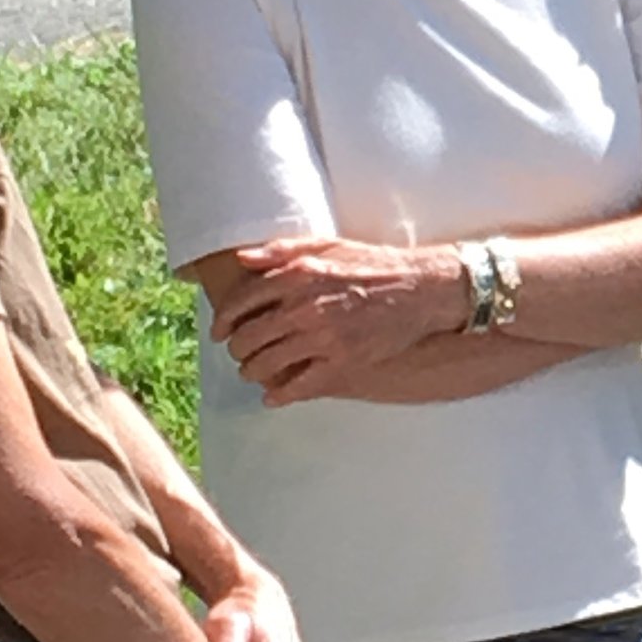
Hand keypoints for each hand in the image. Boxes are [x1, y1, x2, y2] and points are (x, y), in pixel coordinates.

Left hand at [213, 237, 467, 402]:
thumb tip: (243, 259)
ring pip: (267, 364)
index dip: (224, 320)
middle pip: (249, 337)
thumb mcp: (329, 245)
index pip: (242, 302)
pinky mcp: (342, 364)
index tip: (219, 331)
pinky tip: (273, 397)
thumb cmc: (375, 264)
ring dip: (253, 372)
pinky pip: (298, 387)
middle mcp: (304, 307)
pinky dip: (279, 395)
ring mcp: (322, 338)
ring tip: (253, 373)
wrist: (421, 290)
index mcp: (297, 274)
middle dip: (237, 349)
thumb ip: (282, 251)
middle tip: (238, 353)